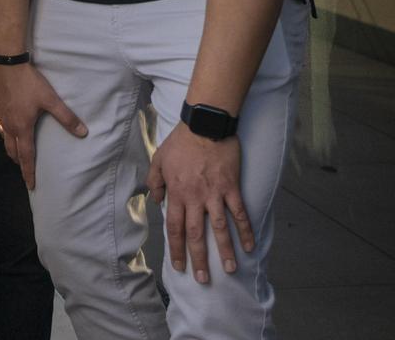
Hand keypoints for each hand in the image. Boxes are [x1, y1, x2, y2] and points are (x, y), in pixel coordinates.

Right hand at [0, 62, 87, 188]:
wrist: (5, 63)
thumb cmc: (29, 82)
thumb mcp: (50, 99)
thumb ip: (66, 117)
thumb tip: (83, 133)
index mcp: (22, 128)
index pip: (26, 157)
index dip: (29, 172)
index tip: (30, 186)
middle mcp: (8, 126)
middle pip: (12, 151)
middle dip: (19, 161)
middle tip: (26, 168)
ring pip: (4, 138)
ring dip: (12, 147)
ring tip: (18, 149)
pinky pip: (0, 125)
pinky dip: (6, 132)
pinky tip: (10, 124)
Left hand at [149, 124, 253, 284]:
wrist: (205, 125)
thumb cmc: (180, 142)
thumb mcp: (158, 159)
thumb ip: (155, 181)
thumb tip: (154, 201)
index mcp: (176, 193)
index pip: (175, 227)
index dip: (176, 248)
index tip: (178, 266)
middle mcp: (195, 198)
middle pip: (196, 234)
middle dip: (198, 258)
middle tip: (203, 279)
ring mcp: (215, 194)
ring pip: (220, 229)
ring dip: (224, 251)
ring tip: (228, 270)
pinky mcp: (232, 188)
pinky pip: (239, 213)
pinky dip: (245, 231)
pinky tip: (249, 247)